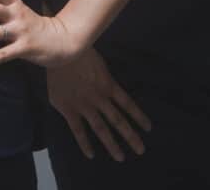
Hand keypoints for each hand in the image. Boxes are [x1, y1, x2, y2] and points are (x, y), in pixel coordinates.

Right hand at [46, 47, 150, 161]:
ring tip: (120, 158)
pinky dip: (84, 143)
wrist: (60, 51)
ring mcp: (84, 105)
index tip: (149, 129)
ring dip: (112, 144)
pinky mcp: (69, 109)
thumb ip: (105, 80)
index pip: (128, 104)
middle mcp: (99, 98)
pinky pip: (78, 130)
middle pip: (118, 120)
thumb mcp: (100, 64)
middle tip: (141, 150)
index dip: (139, 117)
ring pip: (101, 128)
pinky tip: (91, 155)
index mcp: (108, 85)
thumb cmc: (80, 54)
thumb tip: (112, 90)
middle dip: (130, 136)